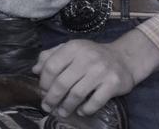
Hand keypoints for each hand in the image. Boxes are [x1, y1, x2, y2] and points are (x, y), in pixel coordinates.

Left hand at [33, 29, 158, 117]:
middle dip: (52, 98)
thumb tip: (35, 69)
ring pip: (77, 94)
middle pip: (62, 82)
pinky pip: (95, 101)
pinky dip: (86, 109)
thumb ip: (51, 56)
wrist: (124, 58)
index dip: (44, 81)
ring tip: (62, 112)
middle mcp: (86, 57)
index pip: (52, 65)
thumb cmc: (92, 55)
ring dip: (67, 106)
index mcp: (73, 47)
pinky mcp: (112, 84)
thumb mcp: (72, 49)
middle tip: (48, 107)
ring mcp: (100, 71)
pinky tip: (81, 111)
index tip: (43, 91)